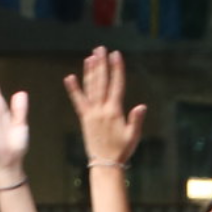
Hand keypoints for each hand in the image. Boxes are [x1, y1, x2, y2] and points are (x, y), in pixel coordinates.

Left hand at [63, 46, 145, 166]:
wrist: (105, 163)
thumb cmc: (122, 149)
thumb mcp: (133, 136)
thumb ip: (136, 120)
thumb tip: (141, 106)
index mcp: (114, 112)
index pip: (116, 85)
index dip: (117, 69)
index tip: (116, 55)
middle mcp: (101, 110)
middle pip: (101, 82)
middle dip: (101, 64)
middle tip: (100, 49)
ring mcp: (91, 113)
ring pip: (90, 88)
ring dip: (90, 72)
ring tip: (90, 57)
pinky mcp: (84, 118)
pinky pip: (78, 101)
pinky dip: (74, 89)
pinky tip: (69, 77)